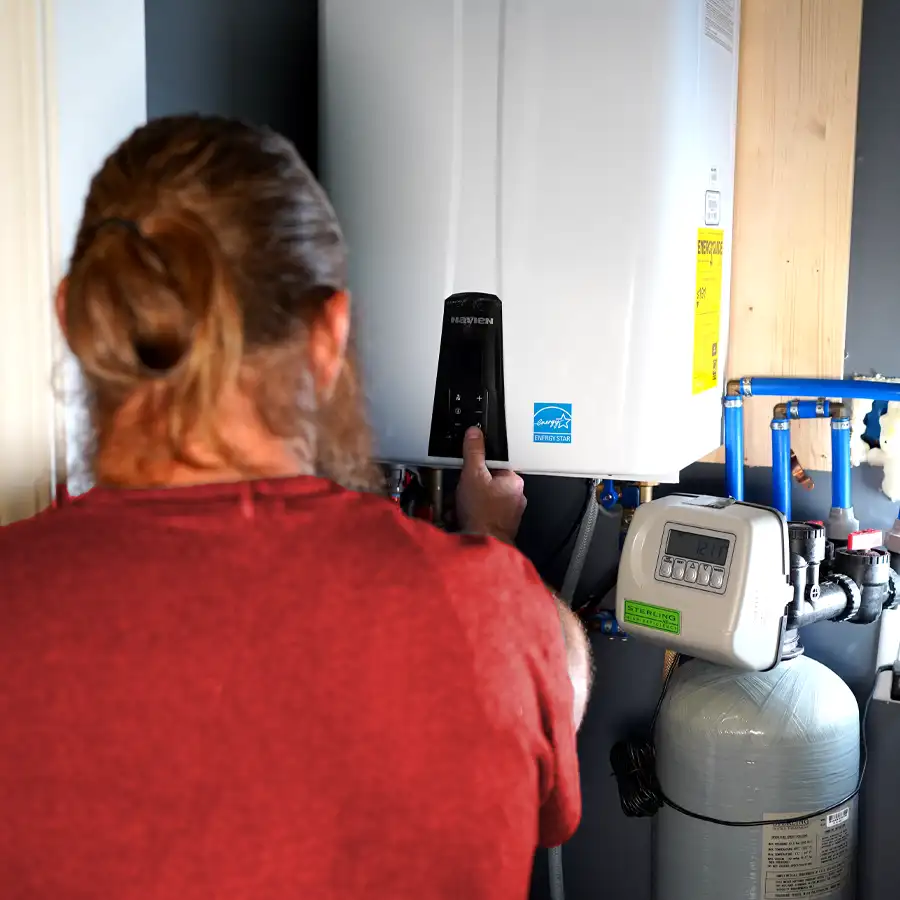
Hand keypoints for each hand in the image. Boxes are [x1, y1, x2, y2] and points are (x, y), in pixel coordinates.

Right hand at [455, 427, 525, 543]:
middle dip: (469, 486)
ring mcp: (509, 513)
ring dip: (468, 500)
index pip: (496, 463)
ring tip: (458, 506)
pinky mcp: (499, 525)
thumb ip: (474, 452)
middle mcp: (515, 497)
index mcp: (514, 481)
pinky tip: (461, 516)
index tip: (468, 470)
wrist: (480, 545)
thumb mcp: (472, 475)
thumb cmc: (481, 513)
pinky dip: (471, 513)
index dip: (478, 466)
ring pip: (484, 498)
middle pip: (488, 481)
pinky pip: (483, 513)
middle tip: (460, 490)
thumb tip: (475, 433)